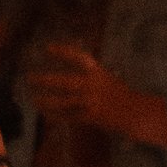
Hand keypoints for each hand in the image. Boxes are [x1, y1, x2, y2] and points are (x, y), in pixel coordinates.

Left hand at [26, 43, 166, 147]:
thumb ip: (91, 74)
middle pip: (64, 81)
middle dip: (45, 80)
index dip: (62, 52)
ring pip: (63, 101)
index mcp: (99, 73)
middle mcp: (94, 86)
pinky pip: (68, 116)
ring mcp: (91, 103)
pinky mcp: (90, 117)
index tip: (47, 48)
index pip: (78, 58)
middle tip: (30, 77)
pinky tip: (45, 114)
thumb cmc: (122, 94)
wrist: (137, 113)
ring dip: (46, 100)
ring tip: (34, 98)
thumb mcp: (108, 78)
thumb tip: (72, 70)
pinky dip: (56, 115)